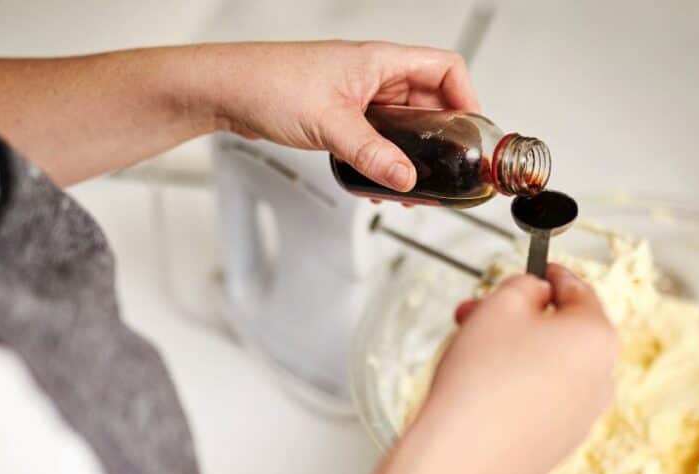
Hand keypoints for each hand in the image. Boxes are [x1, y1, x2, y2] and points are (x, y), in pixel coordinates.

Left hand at [195, 41, 478, 191]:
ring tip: (411, 186)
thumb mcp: (329, 123)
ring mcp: (358, 96)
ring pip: (403, 125)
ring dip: (411, 155)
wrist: (225, 91)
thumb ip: (371, 153)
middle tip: (445, 171)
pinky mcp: (341, 116)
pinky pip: (377, 137)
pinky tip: (377, 182)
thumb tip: (404, 178)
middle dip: (440, 139)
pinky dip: (384, 160)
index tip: (472, 133)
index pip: (445, 69)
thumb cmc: (268, 84)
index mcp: (380, 61)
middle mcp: (374, 76)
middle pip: (429, 103)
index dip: (467, 98)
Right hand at [408, 264, 618, 473]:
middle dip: (522, 318)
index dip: (550, 275)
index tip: (536, 271)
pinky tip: (481, 392)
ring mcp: (583, 418)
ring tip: (470, 352)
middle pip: (563, 333)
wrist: (457, 459)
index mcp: (597, 337)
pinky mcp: (559, 447)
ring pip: (553, 369)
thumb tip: (537, 294)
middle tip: (480, 313)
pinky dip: (519, 390)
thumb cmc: (479, 378)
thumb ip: (526, 286)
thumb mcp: (501, 305)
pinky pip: (543, 404)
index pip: (579, 291)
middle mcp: (602, 379)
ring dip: (518, 353)